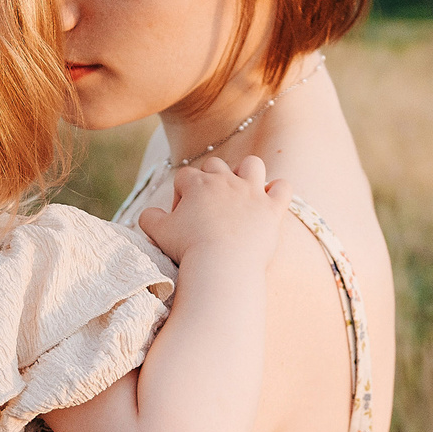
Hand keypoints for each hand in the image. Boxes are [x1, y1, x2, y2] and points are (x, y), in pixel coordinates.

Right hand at [137, 155, 288, 268]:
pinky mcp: (273, 208)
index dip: (181, 196)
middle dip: (209, 182)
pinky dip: (278, 191)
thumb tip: (150, 214)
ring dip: (246, 174)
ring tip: (239, 194)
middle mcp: (225, 181)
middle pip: (215, 166)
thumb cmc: (187, 249)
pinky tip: (269, 201)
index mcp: (197, 183)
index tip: (181, 219)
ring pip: (251, 164)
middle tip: (207, 210)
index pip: (185, 177)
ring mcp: (252, 192)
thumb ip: (149, 217)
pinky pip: (283, 187)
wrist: (222, 266)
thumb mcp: (157, 232)